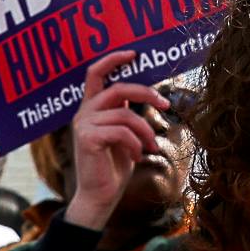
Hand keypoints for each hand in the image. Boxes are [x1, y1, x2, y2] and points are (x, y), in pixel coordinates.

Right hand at [60, 50, 166, 231]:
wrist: (100, 196)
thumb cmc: (113, 166)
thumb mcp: (122, 134)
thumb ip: (125, 114)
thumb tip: (142, 94)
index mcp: (91, 107)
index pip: (95, 73)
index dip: (113, 59)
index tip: (134, 53)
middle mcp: (84, 112)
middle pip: (118, 88)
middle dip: (146, 93)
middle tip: (166, 104)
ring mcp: (84, 124)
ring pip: (125, 115)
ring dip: (145, 131)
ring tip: (151, 147)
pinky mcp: (87, 138)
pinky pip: (122, 132)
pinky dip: (136, 144)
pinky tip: (136, 157)